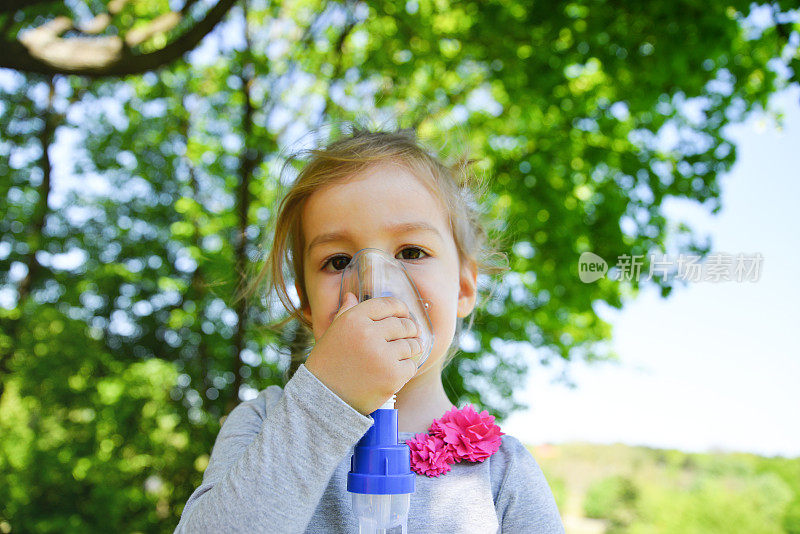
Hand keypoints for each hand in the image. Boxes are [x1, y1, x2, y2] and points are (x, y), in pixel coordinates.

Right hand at [304, 292, 420, 414]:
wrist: (324, 400)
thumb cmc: (327, 364)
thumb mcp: (333, 333)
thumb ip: (345, 313)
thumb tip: (352, 296)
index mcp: (354, 319)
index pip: (388, 304)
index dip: (401, 309)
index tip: (404, 315)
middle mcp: (369, 334)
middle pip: (404, 324)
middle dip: (409, 329)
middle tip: (410, 335)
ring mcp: (382, 356)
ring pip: (411, 345)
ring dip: (410, 349)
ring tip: (404, 353)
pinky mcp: (392, 376)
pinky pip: (411, 365)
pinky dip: (406, 368)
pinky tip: (397, 370)